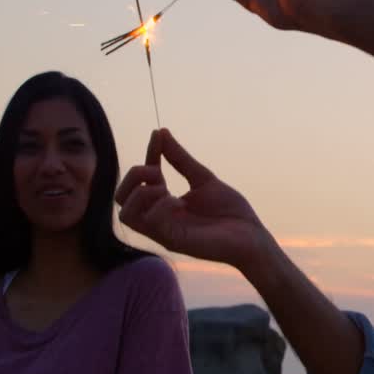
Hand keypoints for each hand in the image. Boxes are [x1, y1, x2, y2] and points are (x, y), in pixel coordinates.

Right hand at [117, 128, 272, 272]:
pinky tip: (179, 203)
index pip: (142, 179)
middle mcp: (160, 218)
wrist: (253, 237)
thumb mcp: (203, 179)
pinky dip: (159, 207)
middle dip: (133, 176)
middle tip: (158, 171)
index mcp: (166, 204)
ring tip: (165, 188)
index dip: (148, 154)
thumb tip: (161, 132)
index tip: (157, 135)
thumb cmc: (231, 213)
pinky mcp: (174, 242)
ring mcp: (165, 231)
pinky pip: (150, 223)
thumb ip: (181, 160)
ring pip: (126, 214)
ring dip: (140, 194)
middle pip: (121, 198)